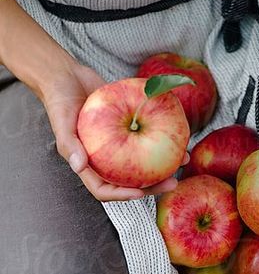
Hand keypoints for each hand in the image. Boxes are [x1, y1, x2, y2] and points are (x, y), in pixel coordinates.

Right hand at [41, 62, 184, 201]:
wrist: (68, 77)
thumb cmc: (60, 101)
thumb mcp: (61, 122)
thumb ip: (70, 145)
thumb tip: (79, 167)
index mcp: (89, 165)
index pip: (104, 190)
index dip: (122, 196)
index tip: (140, 193)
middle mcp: (105, 160)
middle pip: (131, 182)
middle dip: (153, 186)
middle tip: (173, 182)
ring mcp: (119, 146)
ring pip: (143, 162)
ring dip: (165, 165)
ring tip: (184, 160)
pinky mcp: (130, 129)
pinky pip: (148, 139)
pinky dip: (163, 139)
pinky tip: (179, 137)